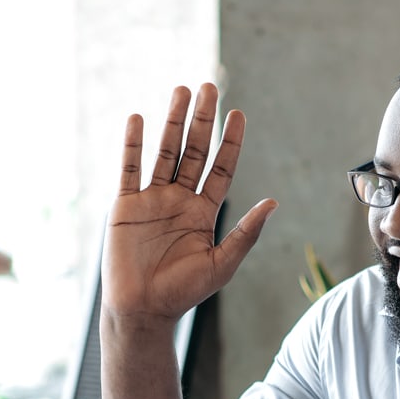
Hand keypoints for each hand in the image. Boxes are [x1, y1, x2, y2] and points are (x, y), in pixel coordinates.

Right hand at [102, 84, 277, 326]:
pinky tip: (138, 119)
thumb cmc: (183, 292)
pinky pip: (130, 169)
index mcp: (204, 211)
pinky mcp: (125, 205)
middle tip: (209, 87)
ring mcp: (151, 199)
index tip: (238, 114)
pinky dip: (133, 144)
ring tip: (181, 90)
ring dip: (172, 122)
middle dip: (202, 120)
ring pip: (164, 152)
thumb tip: (274, 203)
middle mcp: (179, 199)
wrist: (143, 311)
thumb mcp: (222, 264)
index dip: (230, 141)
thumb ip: (246, 233)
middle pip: (193, 151)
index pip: (220, 168)